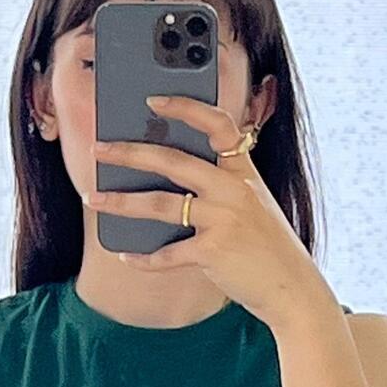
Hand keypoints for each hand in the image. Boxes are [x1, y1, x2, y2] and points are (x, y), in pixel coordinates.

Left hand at [84, 93, 336, 333]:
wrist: (292, 287)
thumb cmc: (267, 247)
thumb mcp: (253, 204)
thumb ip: (221, 186)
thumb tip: (166, 179)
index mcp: (243, 170)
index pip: (216, 124)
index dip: (185, 107)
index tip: (154, 98)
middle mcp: (232, 189)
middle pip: (172, 160)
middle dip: (129, 153)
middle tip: (98, 149)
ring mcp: (223, 220)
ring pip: (160, 204)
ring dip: (121, 202)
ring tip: (94, 199)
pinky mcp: (213, 252)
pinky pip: (168, 254)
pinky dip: (144, 257)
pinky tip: (126, 255)